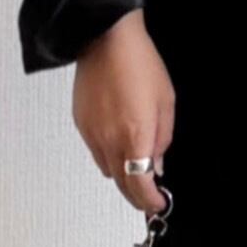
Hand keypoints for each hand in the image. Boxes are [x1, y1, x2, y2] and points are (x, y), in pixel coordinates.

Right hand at [72, 8, 175, 216]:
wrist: (105, 41)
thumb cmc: (140, 65)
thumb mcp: (166, 101)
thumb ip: (163, 138)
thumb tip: (157, 163)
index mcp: (135, 135)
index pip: (140, 183)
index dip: (150, 200)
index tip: (159, 205)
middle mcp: (109, 139)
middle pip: (121, 183)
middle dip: (137, 196)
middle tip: (150, 199)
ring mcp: (91, 134)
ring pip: (107, 170)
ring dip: (123, 177)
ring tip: (138, 175)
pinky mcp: (81, 125)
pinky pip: (96, 153)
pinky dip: (110, 159)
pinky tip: (121, 150)